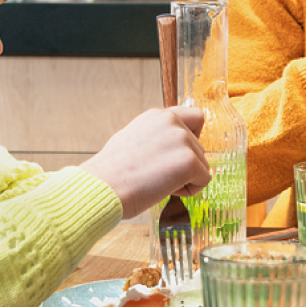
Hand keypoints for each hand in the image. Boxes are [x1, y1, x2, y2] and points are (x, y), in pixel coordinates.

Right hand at [82, 104, 209, 218]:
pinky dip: (190, 191)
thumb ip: (158, 138)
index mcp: (158, 115)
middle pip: (199, 147)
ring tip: (155, 182)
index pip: (194, 119)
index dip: (190, 140)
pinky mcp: (188, 161)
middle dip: (184, 165)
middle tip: (155, 176)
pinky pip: (204, 180)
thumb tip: (174, 150)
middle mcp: (172, 122)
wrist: (102, 187)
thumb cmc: (112, 173)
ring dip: (186, 179)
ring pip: (202, 165)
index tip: (173, 156)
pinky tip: (165, 190)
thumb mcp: (134, 140)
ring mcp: (182, 140)